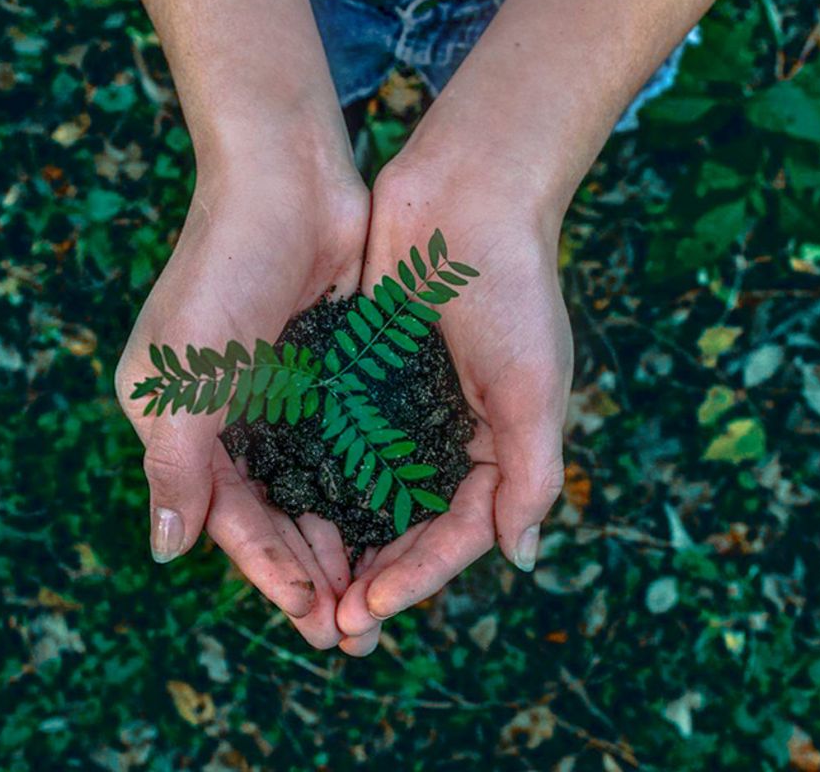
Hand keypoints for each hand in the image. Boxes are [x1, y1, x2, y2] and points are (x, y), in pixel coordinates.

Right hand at [115, 146, 368, 648]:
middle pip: (272, 515)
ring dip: (341, 544)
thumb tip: (166, 551)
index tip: (312, 616)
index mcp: (181, 424)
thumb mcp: (183, 375)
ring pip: (312, 491)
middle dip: (310, 573)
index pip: (227, 517)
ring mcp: (281, 398)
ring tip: (378, 596)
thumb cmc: (224, 271)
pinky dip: (362, 490)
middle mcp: (229, 418)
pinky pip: (344, 449)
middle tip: (354, 632)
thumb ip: (175, 466)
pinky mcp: (327, 376)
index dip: (268, 570)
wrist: (286, 180)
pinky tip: (394, 527)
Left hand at [335, 147, 572, 653]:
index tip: (368, 609)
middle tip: (329, 624)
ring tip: (302, 585)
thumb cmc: (514, 289)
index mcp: (494, 447)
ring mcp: (401, 408)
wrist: (469, 194)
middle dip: (371, 576)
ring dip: (339, 540)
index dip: (416, 577)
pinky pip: (337, 439)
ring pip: (366, 492)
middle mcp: (446, 436)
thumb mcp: (535, 386)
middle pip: (406, 526)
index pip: (455, 534)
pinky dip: (316, 476)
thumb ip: (531, 473)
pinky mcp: (362, 375)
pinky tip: (283, 508)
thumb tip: (522, 558)